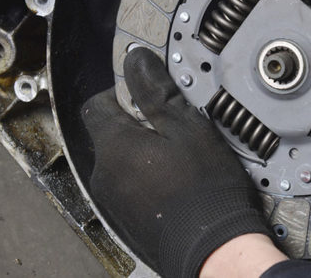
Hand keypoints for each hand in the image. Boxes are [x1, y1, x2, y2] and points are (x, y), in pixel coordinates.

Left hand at [81, 48, 273, 276]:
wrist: (213, 248)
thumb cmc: (204, 190)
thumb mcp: (186, 127)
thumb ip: (155, 91)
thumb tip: (136, 61)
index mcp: (114, 146)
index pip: (97, 104)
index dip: (122, 95)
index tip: (148, 98)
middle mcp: (103, 173)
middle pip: (111, 134)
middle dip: (138, 127)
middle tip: (174, 131)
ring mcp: (112, 200)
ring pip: (121, 161)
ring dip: (144, 154)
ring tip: (180, 160)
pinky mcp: (124, 220)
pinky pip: (130, 186)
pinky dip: (147, 180)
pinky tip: (177, 185)